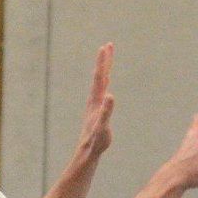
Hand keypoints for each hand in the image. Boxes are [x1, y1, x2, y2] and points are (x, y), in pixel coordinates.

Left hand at [76, 44, 116, 158]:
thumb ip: (106, 111)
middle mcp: (95, 100)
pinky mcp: (97, 111)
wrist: (87, 152)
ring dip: (104, 70)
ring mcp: (95, 105)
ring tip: (107, 59)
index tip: (106, 46)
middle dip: (104, 61)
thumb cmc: (95, 141)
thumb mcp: (102, 127)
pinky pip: (102, 93)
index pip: (100, 77)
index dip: (103, 62)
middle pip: (100, 76)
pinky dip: (105, 84)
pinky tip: (107, 83)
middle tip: (108, 46)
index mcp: (96, 101)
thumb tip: (110, 95)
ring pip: (100, 84)